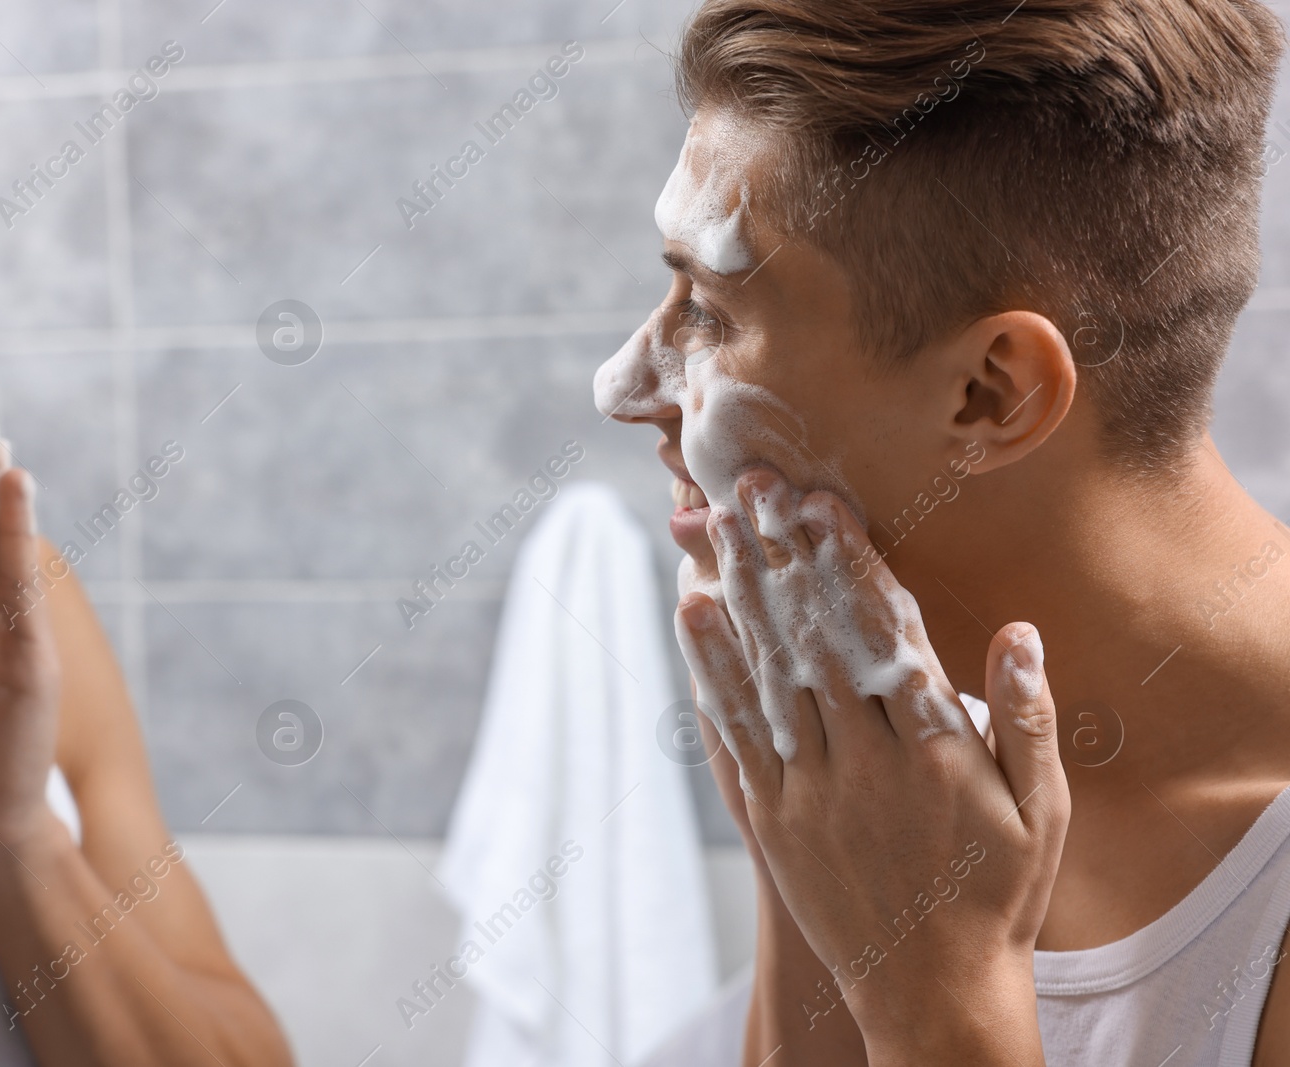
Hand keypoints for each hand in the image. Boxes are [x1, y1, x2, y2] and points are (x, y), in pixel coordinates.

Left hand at [674, 468, 1068, 1064]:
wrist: (931, 993)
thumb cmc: (997, 897)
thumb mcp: (1044, 814)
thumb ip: (1027, 719)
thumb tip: (1017, 630)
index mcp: (934, 750)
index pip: (881, 634)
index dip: (846, 562)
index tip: (819, 503)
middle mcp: (862, 762)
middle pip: (811, 638)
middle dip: (779, 556)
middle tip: (750, 485)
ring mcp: (807, 792)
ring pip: (765, 674)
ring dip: (739, 594)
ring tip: (715, 525)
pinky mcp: (769, 821)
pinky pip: (731, 734)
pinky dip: (708, 669)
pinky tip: (692, 614)